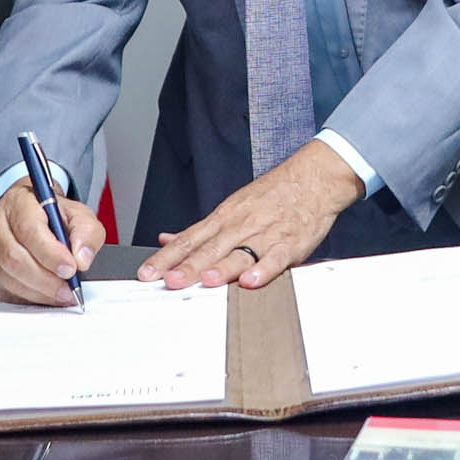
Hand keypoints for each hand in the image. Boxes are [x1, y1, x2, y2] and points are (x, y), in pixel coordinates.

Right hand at [0, 179, 105, 307]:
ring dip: (39, 291)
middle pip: (15, 257)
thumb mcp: (79, 214)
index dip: (50, 253)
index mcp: (19, 202)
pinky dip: (28, 297)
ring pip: (8, 276)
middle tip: (68, 288)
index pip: (29, 229)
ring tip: (62, 294)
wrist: (36, 214)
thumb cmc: (54, 215)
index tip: (70, 268)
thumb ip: (86, 232)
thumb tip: (81, 259)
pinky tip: (46, 295)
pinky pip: (4, 290)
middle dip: (46, 279)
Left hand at [140, 140, 362, 290]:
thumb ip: (200, 230)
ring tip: (204, 280)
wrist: (312, 178)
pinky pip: (276, 258)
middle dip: (187, 266)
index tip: (147, 273)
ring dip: (221, 267)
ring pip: (239, 253)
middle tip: (168, 281)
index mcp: (223, 219)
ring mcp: (265, 234)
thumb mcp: (231, 208)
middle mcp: (240, 226)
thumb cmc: (272, 196)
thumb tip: (167, 239)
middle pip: (209, 248)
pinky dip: (264, 269)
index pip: (188, 239)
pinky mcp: (290, 243)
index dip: (166, 257)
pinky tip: (251, 281)